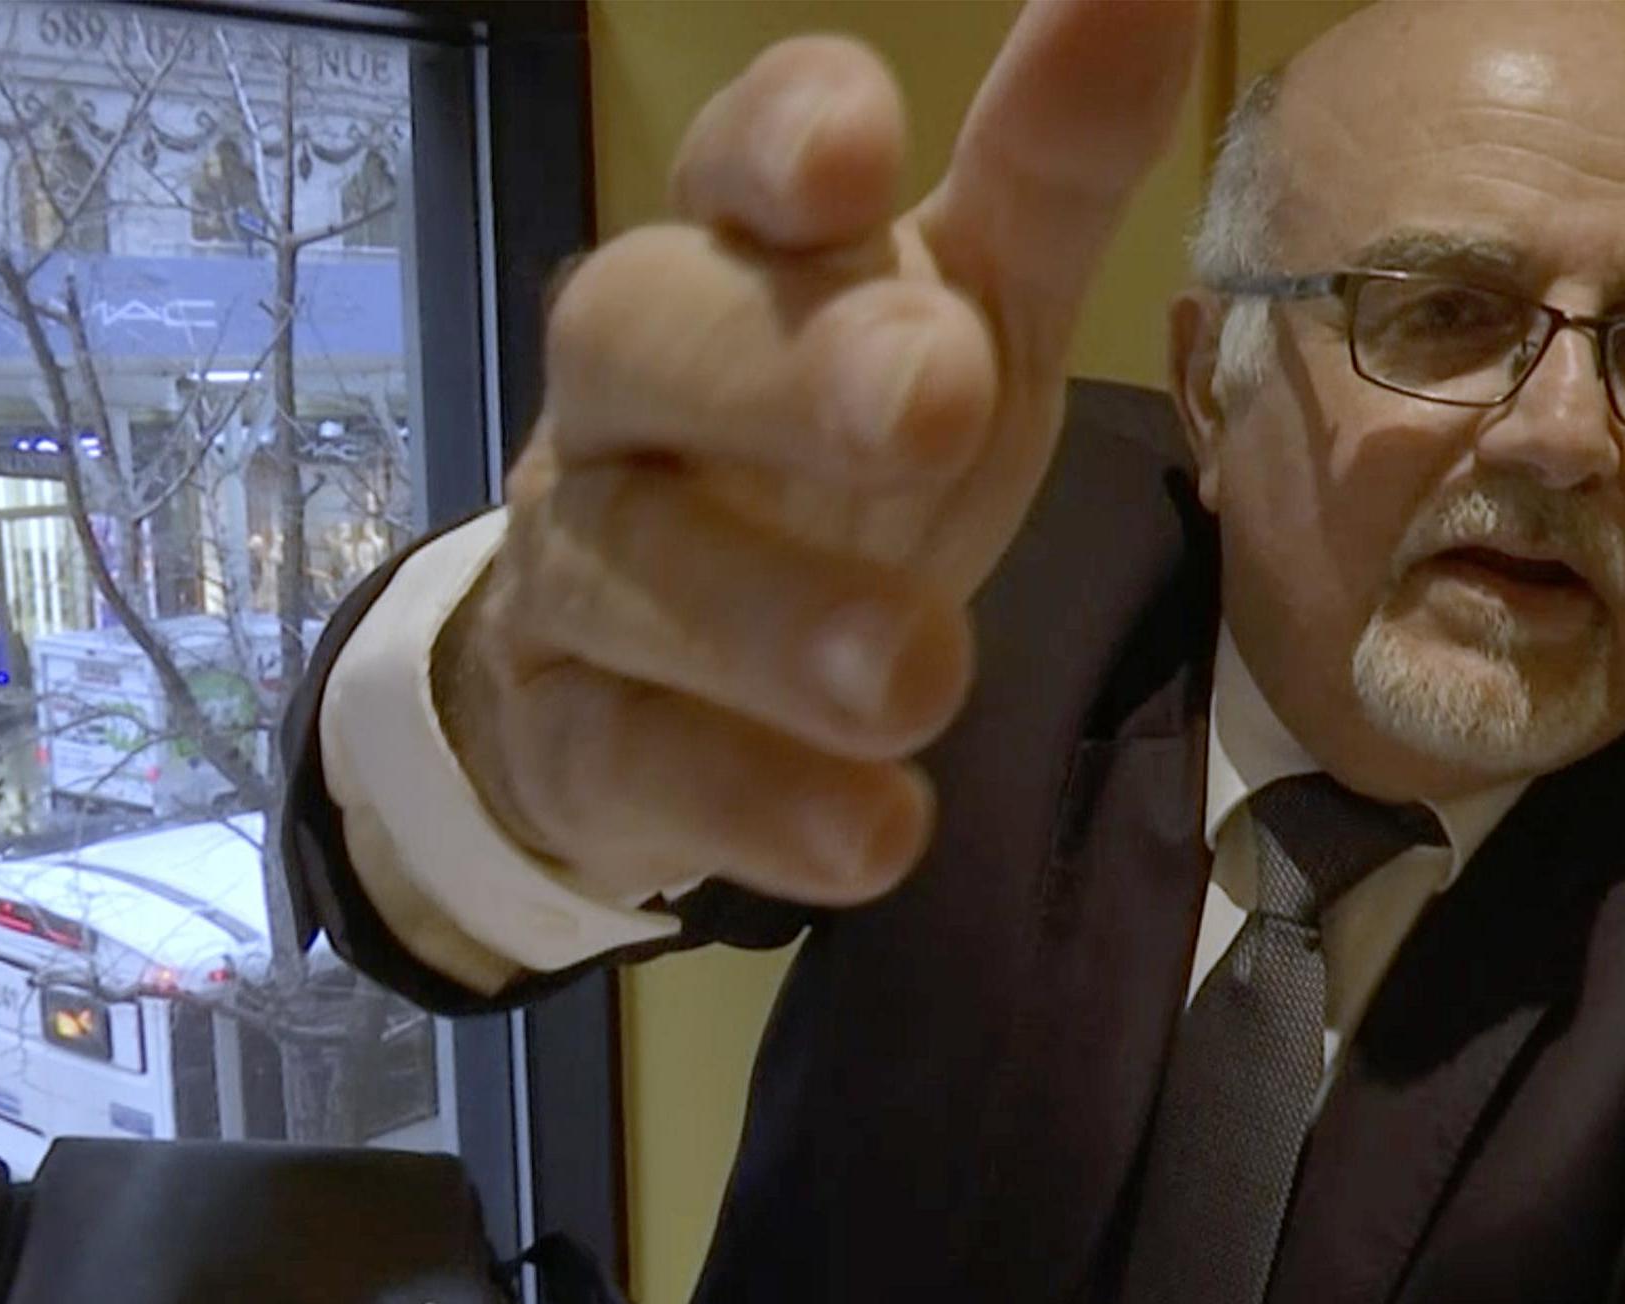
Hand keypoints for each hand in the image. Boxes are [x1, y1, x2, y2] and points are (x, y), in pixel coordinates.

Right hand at [441, 0, 1203, 909]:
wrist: (633, 660)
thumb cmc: (822, 456)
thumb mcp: (959, 307)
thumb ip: (1046, 173)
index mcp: (737, 263)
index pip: (730, 172)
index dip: (776, 145)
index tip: (860, 142)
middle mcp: (630, 397)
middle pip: (645, 340)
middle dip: (785, 368)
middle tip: (936, 399)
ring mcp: (587, 567)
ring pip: (633, 568)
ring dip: (775, 621)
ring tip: (920, 679)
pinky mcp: (579, 732)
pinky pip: (637, 760)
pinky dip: (752, 804)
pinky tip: (876, 839)